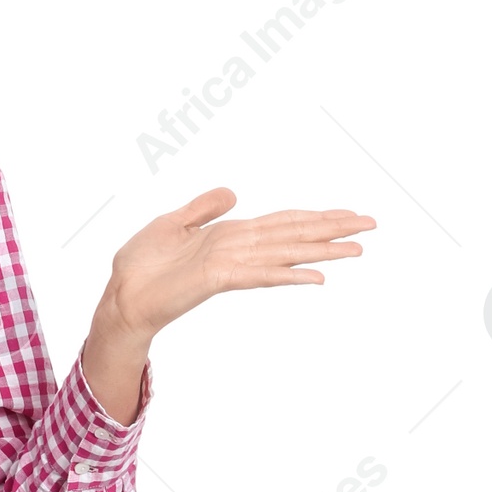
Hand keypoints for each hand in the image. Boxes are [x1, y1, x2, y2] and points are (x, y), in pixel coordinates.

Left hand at [79, 186, 376, 421]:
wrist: (119, 297)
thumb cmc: (139, 268)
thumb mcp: (171, 224)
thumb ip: (203, 209)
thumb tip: (234, 194)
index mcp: (230, 236)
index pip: (281, 223)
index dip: (315, 217)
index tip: (347, 213)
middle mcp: (238, 250)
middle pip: (294, 235)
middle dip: (333, 229)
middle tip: (373, 225)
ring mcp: (231, 265)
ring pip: (286, 254)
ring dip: (323, 251)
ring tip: (358, 248)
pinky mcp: (218, 279)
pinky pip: (260, 274)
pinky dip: (288, 275)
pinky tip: (316, 278)